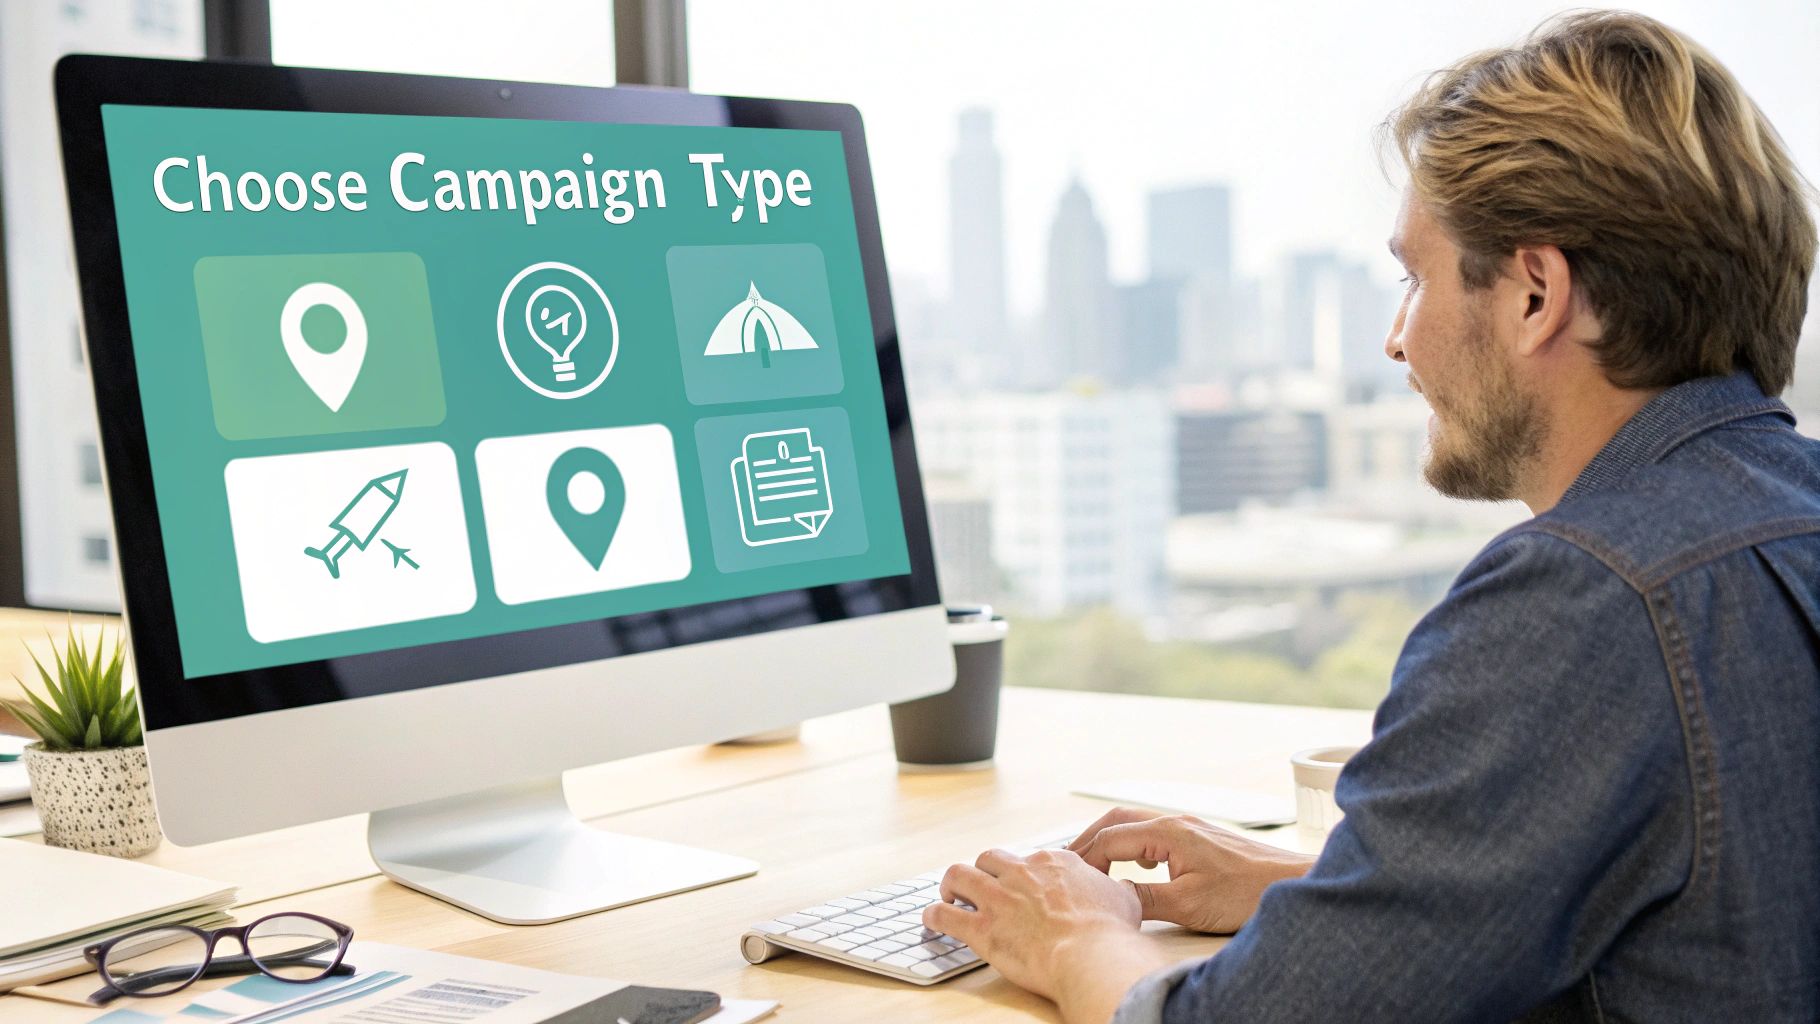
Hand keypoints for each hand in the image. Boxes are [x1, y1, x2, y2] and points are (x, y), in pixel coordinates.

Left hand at [923, 848, 1174, 1023]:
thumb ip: (1112, 888)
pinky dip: (934, 916)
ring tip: (949, 894)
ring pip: (959, 875)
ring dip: (951, 885)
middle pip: (989, 858)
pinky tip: (931, 919)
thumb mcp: (1121, 897)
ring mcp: (998, 899)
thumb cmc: (1108, 930)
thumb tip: (1118, 889)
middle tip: (981, 886)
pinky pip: (945, 915)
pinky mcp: (981, 929)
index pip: (1029, 859)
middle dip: (983, 870)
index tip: (1021, 885)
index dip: (1022, 873)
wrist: (1090, 954)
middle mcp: (1021, 873)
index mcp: (1053, 862)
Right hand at [1066, 807, 1317, 933]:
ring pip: (1135, 826)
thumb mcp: (1187, 904)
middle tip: (1068, 865)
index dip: (1085, 861)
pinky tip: (1136, 868)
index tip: (1072, 882)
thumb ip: (1143, 899)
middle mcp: (1175, 823)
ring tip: (1093, 865)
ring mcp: (1189, 829)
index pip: (1109, 839)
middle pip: (1117, 821)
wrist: (1292, 882)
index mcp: (1167, 832)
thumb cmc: (1246, 891)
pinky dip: (1132, 847)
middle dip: (1088, 841)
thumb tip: (1109, 899)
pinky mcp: (1200, 840)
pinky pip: (1153, 835)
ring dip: (1110, 841)